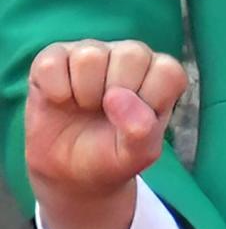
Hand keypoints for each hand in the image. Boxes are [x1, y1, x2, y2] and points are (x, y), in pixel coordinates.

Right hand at [25, 40, 187, 228]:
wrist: (71, 174)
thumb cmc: (112, 160)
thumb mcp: (137, 156)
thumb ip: (142, 130)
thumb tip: (122, 101)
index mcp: (158, 80)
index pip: (167, 70)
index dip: (150, 99)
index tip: (135, 124)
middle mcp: (129, 61)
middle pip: (131, 54)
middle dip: (117, 95)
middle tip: (106, 118)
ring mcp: (93, 56)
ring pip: (92, 53)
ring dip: (84, 91)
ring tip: (82, 110)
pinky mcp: (57, 59)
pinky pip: (54, 59)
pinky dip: (55, 86)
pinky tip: (60, 101)